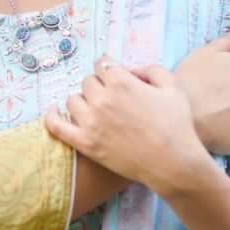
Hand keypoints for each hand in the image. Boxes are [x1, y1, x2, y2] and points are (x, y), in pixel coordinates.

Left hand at [45, 57, 211, 200]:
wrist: (174, 165)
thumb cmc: (177, 125)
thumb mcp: (173, 86)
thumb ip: (151, 69)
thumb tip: (132, 70)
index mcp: (121, 82)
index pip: (103, 64)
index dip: (111, 70)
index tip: (117, 79)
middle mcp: (102, 99)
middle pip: (88, 81)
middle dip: (100, 86)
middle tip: (113, 99)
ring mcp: (91, 122)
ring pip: (73, 100)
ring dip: (84, 101)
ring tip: (97, 110)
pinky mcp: (85, 144)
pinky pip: (56, 126)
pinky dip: (51, 116)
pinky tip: (53, 110)